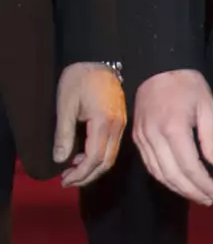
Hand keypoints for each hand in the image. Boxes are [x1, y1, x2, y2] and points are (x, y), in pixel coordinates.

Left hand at [53, 63, 125, 187]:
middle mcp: (117, 127)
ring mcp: (121, 125)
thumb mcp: (65, 105)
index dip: (80, 173)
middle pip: (106, 162)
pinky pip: (112, 148)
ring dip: (93, 169)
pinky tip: (83, 156)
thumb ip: (63, 133)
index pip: (95, 157)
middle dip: (87, 176)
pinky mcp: (121, 122)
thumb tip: (60, 159)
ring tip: (72, 171)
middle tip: (67, 181)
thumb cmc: (80, 80)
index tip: (64, 179)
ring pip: (111, 157)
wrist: (100, 62)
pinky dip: (99, 158)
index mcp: (103, 122)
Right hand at [134, 69, 212, 205]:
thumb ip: (211, 138)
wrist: (158, 67)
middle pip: (172, 174)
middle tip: (208, 200)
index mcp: (173, 128)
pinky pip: (150, 165)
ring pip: (159, 173)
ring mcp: (142, 139)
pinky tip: (177, 184)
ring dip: (178, 189)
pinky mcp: (137, 139)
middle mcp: (154, 137)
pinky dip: (164, 179)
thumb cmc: (187, 84)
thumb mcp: (208, 106)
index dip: (202, 184)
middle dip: (192, 191)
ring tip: (196, 197)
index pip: (189, 166)